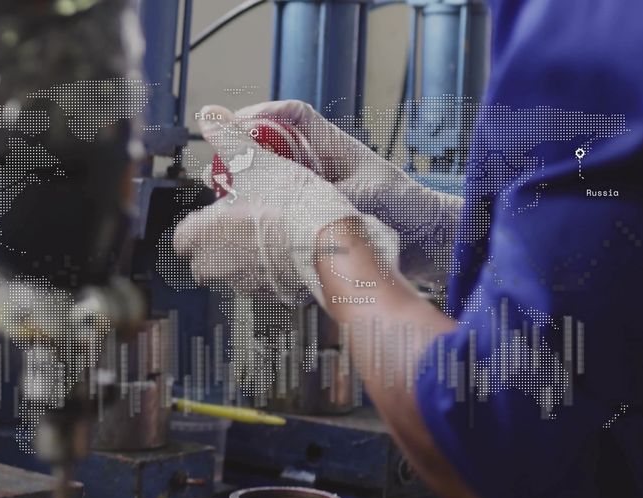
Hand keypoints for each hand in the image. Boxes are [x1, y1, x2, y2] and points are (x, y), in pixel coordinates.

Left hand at [174, 105, 398, 305]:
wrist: (330, 239)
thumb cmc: (288, 204)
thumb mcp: (255, 160)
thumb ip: (228, 139)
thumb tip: (209, 115)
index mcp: (204, 237)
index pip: (181, 239)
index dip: (196, 225)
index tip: (212, 212)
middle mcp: (220, 267)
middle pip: (205, 261)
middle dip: (218, 244)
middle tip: (239, 222)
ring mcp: (248, 286)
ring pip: (235, 274)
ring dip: (246, 257)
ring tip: (268, 232)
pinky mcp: (277, 296)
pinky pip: (268, 284)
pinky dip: (274, 269)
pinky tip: (291, 249)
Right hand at [235, 100, 461, 283]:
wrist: (426, 239)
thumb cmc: (409, 208)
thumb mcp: (374, 194)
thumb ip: (342, 193)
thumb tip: (310, 201)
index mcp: (334, 146)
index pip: (293, 116)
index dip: (263, 113)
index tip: (235, 123)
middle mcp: (319, 166)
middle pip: (270, 149)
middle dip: (239, 156)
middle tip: (216, 169)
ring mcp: (312, 191)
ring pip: (268, 182)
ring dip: (244, 190)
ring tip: (222, 201)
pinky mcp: (310, 218)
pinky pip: (277, 212)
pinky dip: (259, 218)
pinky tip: (246, 230)